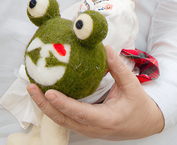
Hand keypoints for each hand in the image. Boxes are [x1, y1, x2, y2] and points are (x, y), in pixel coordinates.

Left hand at [26, 48, 164, 140]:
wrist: (145, 124)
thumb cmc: (139, 106)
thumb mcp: (132, 86)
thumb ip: (118, 67)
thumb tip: (106, 47)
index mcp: (107, 119)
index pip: (80, 113)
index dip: (63, 103)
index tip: (48, 92)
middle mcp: (93, 128)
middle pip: (63, 120)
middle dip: (44, 105)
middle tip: (31, 87)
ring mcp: (87, 130)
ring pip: (61, 121)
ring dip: (45, 106)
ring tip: (32, 89)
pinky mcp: (84, 127)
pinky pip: (65, 119)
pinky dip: (52, 108)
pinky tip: (43, 94)